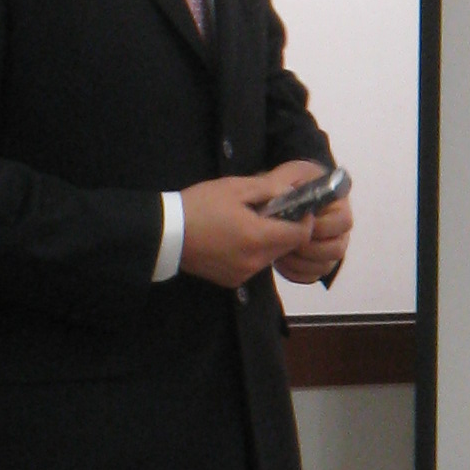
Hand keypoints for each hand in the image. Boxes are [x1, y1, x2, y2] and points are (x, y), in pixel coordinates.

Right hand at [179, 167, 314, 289]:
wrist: (166, 233)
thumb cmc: (199, 205)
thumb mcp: (235, 187)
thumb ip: (269, 190)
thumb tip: (292, 194)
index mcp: (258, 237)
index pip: (301, 235)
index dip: (304, 221)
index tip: (297, 208)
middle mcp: (255, 261)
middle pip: (287, 247)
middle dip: (284, 229)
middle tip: (269, 211)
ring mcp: (243, 274)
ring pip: (270, 257)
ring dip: (268, 242)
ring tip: (248, 223)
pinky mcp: (232, 281)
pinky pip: (254, 266)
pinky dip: (253, 253)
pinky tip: (235, 239)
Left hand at [280, 186, 353, 286]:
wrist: (281, 200)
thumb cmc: (290, 185)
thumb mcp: (288, 175)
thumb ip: (286, 180)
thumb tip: (285, 192)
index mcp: (338, 207)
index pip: (345, 222)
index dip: (323, 227)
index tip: (302, 224)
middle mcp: (339, 231)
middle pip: (337, 250)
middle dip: (310, 249)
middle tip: (288, 243)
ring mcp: (328, 250)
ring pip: (324, 266)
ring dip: (300, 263)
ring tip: (280, 252)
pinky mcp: (315, 264)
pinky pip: (311, 276)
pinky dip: (294, 272)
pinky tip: (280, 261)